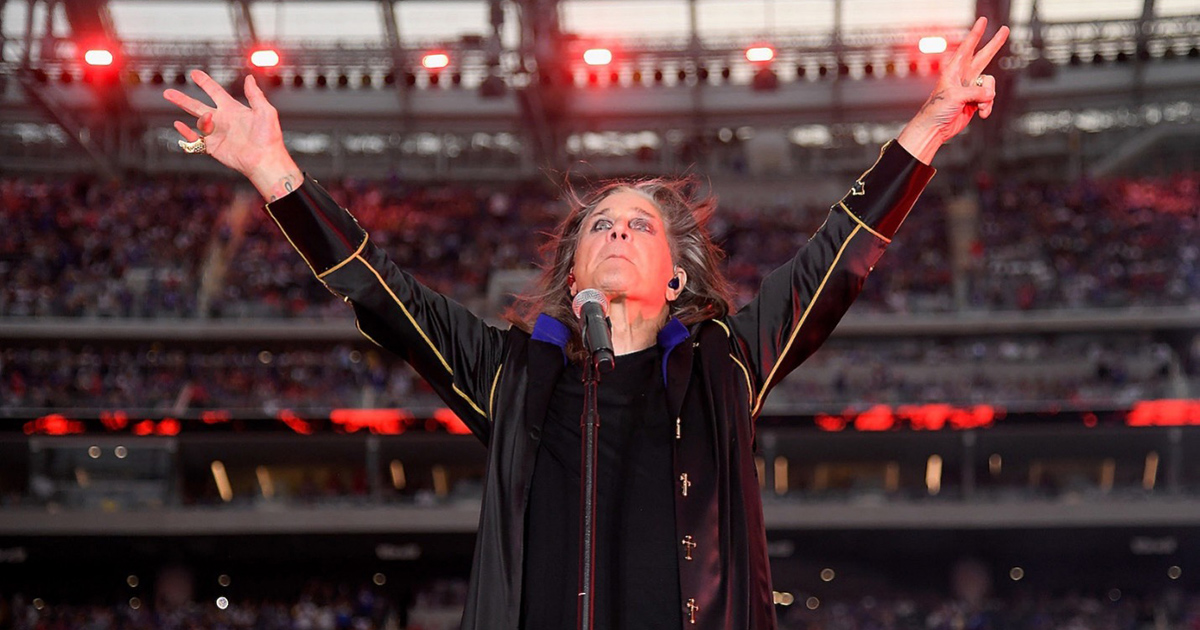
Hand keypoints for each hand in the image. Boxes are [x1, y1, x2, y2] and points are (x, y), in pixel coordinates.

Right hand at [163, 70, 301, 200]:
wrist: (265, 160)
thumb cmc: (269, 137)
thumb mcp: (265, 111)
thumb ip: (255, 94)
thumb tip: (250, 78)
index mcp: (233, 109)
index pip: (215, 92)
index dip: (205, 82)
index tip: (194, 73)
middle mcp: (223, 120)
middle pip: (198, 106)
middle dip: (183, 99)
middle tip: (168, 92)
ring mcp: (217, 134)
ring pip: (194, 120)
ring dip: (182, 109)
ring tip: (171, 100)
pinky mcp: (213, 147)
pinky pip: (195, 140)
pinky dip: (186, 133)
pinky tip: (179, 125)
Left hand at [898, 17, 1009, 163]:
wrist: (936, 129)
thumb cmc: (937, 110)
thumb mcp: (956, 96)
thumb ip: (976, 92)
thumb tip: (990, 94)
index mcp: (954, 70)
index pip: (967, 48)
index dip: (976, 34)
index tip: (982, 20)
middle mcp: (963, 77)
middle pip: (984, 56)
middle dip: (994, 44)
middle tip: (1005, 29)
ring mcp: (971, 88)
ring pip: (990, 85)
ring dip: (988, 98)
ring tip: (978, 106)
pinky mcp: (976, 100)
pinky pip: (990, 99)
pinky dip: (987, 107)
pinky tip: (980, 114)